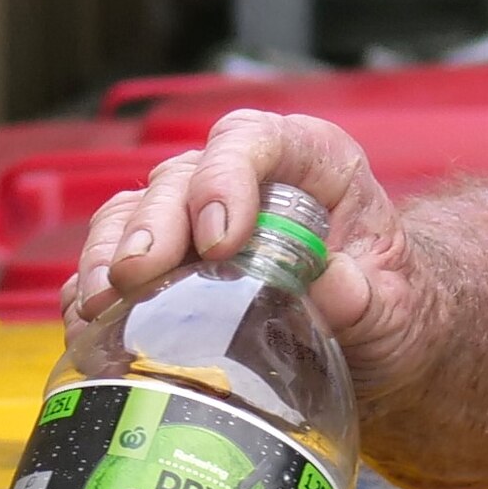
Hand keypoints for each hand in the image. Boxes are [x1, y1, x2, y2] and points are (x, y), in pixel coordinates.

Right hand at [62, 111, 443, 393]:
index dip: (226, 176)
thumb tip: (333, 288)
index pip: (254, 140)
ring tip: (101, 302)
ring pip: (135, 212)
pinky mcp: (166, 268)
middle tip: (140, 276)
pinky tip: (85, 322)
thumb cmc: (397, 311)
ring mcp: (195, 221)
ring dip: (111, 254)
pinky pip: (113, 262)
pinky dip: (92, 287)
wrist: (380, 348)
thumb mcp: (402, 311)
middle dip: (153, 225)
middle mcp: (244, 181)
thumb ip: (372, 299)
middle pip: (180, 178)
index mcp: (311, 165)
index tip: (220, 238)